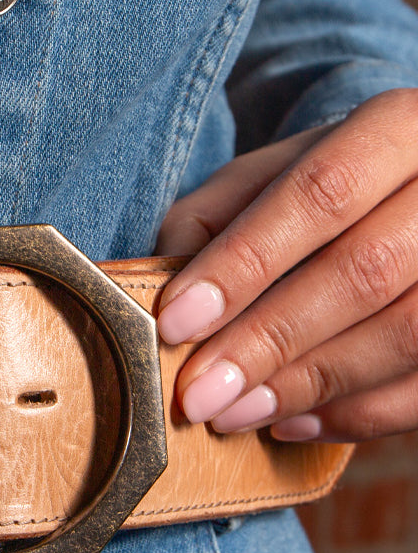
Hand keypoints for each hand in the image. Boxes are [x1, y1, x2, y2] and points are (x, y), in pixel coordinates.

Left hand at [154, 88, 417, 442]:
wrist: (412, 197)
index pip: (320, 194)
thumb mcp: (264, 177)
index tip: (175, 322)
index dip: (243, 264)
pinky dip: (358, 415)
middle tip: (199, 394)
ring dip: (308, 386)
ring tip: (233, 414)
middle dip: (267, 341)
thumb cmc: (323, 190)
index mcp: (397, 129)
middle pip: (365, 271)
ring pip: (407, 333)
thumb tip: (161, 285)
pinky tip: (291, 423)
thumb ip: (209, 219)